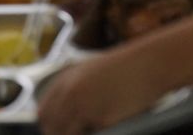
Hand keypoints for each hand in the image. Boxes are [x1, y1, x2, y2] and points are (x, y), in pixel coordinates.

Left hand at [38, 49, 165, 133]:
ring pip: (68, 134)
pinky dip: (97, 133)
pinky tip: (109, 124)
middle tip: (76, 131)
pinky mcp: (102, 119)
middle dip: (61, 134)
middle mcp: (70, 93)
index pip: (43, 113)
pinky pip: (92, 134)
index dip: (49, 127)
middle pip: (52, 128)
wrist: (148, 64)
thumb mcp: (89, 71)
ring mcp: (85, 106)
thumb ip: (71, 89)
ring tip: (94, 126)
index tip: (56, 131)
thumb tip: (61, 113)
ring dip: (76, 133)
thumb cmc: (123, 68)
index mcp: (65, 80)